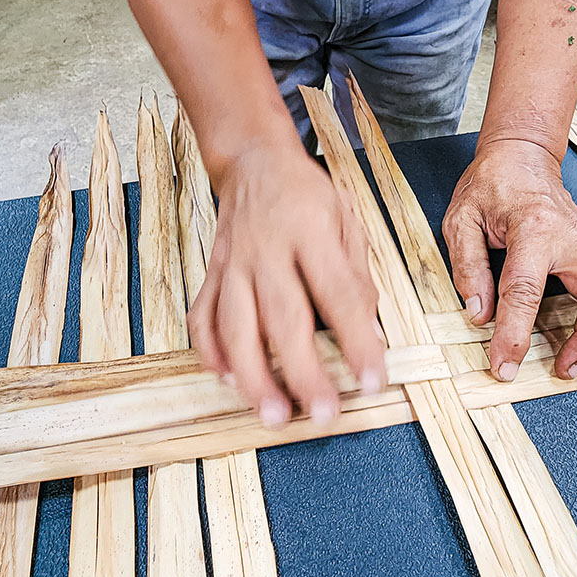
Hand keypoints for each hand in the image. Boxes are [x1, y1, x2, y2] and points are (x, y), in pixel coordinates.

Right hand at [188, 146, 385, 426]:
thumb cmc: (308, 197)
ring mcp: (232, 264)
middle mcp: (267, 249)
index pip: (338, 294)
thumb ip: (357, 277)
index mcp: (311, 231)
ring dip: (254, 376)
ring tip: (273, 414)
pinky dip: (211, 353)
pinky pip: (203, 317)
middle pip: (282, 319)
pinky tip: (228, 380)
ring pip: (236, 327)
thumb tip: (369, 334)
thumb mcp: (348, 222)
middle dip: (303, 372)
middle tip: (323, 413)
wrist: (253, 162)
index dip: (357, 340)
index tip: (373, 380)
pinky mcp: (211, 274)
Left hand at [442, 139, 576, 383]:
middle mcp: (575, 239)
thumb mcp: (462, 220)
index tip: (505, 367)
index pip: (525, 290)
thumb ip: (468, 267)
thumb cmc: (492, 188)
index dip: (514, 334)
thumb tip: (479, 314)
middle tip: (569, 373)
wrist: (523, 158)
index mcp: (533, 230)